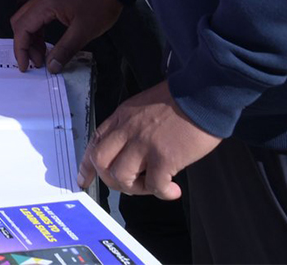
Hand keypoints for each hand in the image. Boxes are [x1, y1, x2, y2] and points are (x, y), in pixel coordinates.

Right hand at [10, 0, 122, 73]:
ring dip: (31, 39)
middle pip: (20, 23)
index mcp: (45, 4)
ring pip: (27, 20)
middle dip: (24, 45)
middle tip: (35, 63)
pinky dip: (38, 31)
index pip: (22, 28)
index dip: (21, 50)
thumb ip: (65, 50)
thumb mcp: (84, 32)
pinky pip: (37, 16)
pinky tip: (47, 43)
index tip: (25, 66)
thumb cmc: (100, 5)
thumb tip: (51, 66)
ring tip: (43, 56)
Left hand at [79, 82, 220, 197]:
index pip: (95, 142)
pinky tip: (173, 190)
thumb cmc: (177, 101)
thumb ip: (131, 126)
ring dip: (136, 189)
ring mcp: (143, 144)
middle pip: (101, 161)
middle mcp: (127, 130)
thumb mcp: (142, 107)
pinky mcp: (164, 157)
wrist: (202, 94)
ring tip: (154, 186)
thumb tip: (130, 151)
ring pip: (121, 176)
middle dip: (110, 180)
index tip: (84, 180)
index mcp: (121, 118)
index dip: (87, 165)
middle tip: (130, 185)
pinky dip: (163, 193)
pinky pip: (154, 185)